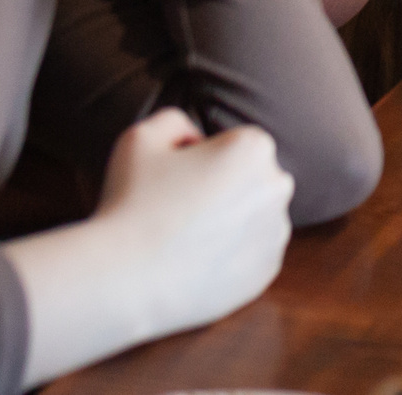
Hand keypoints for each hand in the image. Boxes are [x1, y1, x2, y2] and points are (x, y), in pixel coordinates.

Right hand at [94, 110, 295, 336]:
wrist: (124, 280)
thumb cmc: (130, 203)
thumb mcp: (140, 137)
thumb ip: (174, 121)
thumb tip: (195, 138)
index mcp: (254, 147)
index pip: (232, 146)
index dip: (197, 161)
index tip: (172, 182)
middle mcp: (277, 186)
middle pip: (249, 179)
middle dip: (221, 188)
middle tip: (176, 210)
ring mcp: (276, 232)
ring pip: (253, 217)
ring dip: (229, 222)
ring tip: (184, 238)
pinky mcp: (268, 270)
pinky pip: (251, 254)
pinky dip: (230, 257)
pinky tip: (195, 262)